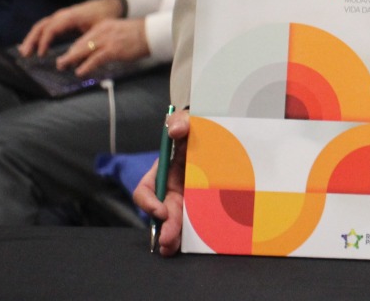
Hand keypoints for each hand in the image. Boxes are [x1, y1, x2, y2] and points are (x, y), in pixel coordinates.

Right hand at [19, 0, 124, 56]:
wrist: (108, 4)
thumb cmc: (104, 17)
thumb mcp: (99, 30)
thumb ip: (88, 43)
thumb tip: (77, 59)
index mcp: (70, 16)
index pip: (52, 28)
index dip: (45, 41)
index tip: (41, 54)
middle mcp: (62, 15)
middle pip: (41, 26)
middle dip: (31, 40)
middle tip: (24, 54)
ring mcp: (60, 17)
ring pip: (41, 26)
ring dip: (31, 39)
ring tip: (24, 52)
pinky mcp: (60, 20)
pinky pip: (45, 27)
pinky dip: (37, 36)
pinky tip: (32, 47)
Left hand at [55, 16, 149, 75]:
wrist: (150, 33)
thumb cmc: (138, 35)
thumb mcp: (119, 33)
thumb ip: (107, 40)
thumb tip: (99, 53)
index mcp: (103, 26)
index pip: (84, 38)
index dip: (75, 48)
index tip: (69, 55)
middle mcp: (102, 31)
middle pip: (80, 44)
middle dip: (69, 54)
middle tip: (60, 63)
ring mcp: (107, 40)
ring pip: (84, 50)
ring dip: (71, 60)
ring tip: (63, 67)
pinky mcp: (112, 50)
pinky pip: (95, 59)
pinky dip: (85, 66)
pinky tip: (80, 72)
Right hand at [133, 108, 189, 255]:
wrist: (223, 140)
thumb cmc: (202, 131)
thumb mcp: (192, 123)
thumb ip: (181, 121)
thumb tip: (174, 129)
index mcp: (163, 172)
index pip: (146, 191)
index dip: (148, 202)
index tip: (160, 210)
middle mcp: (172, 189)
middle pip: (161, 212)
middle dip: (163, 226)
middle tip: (167, 239)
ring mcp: (188, 200)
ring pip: (176, 221)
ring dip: (173, 236)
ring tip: (171, 248)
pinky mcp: (203, 207)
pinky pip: (196, 222)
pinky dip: (193, 234)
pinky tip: (195, 243)